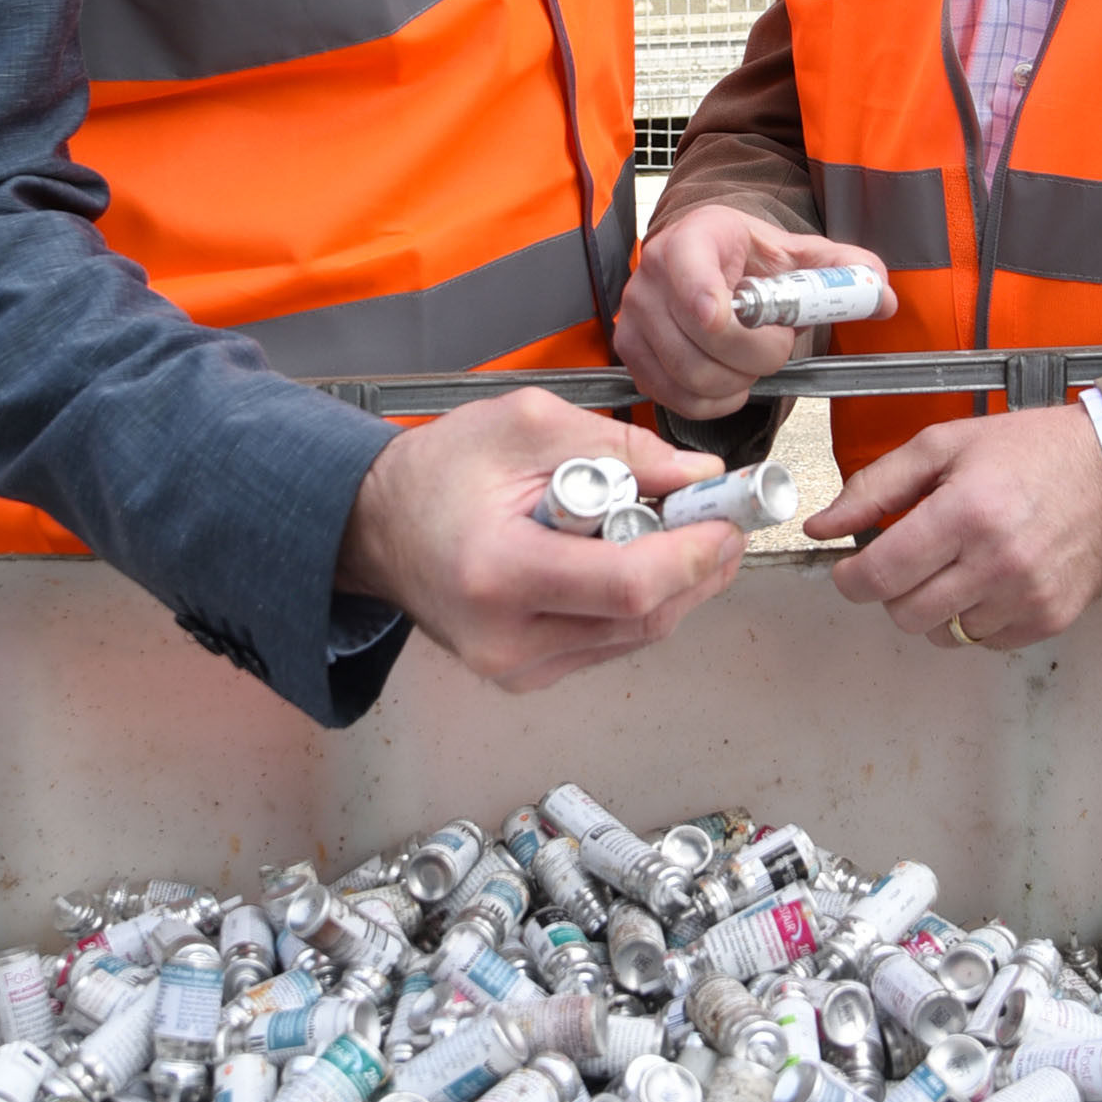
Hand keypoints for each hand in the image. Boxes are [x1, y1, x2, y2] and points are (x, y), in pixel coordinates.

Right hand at [335, 391, 743, 690]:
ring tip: (673, 525)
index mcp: (498, 572)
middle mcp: (508, 639)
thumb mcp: (525, 425)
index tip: (726, 517)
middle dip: (698, 563)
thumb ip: (618, 447)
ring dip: (676, 581)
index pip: (628, 586)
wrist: (375, 528)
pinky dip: (640, 599)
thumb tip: (695, 475)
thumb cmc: (436, 474)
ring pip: (639, 634)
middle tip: (717, 514)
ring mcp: (518, 668)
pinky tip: (634, 555)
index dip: (694, 553)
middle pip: (645, 618)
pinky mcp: (529, 675)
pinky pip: (614, 641)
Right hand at [614, 207, 891, 420]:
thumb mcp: (801, 253)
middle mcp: (654, 274)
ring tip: (752, 361)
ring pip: (690, 377)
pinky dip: (712, 401)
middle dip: (757, 357)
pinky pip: (674, 398)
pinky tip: (730, 380)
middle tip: (777, 344)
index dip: (712, 307)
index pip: (691, 278)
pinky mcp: (631, 352)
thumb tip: (882, 296)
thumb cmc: (750, 257)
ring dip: (736, 382)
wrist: (711, 259)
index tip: (732, 318)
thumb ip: (845, 271)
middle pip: (703, 343)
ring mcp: (635, 316)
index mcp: (695, 237)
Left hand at [809, 403, 1101, 648]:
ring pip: (942, 633)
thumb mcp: (944, 446)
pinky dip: (974, 617)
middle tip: (908, 559)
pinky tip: (987, 578)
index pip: (880, 575)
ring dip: (935, 604)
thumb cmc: (1033, 451)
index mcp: (966, 512)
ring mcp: (1026, 597)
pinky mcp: (1048, 618)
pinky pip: (983, 641)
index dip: (850, 578)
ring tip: (957, 563)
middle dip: (891, 590)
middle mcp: (997, 561)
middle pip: (905, 613)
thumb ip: (875, 486)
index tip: (851, 570)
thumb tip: (823, 526)